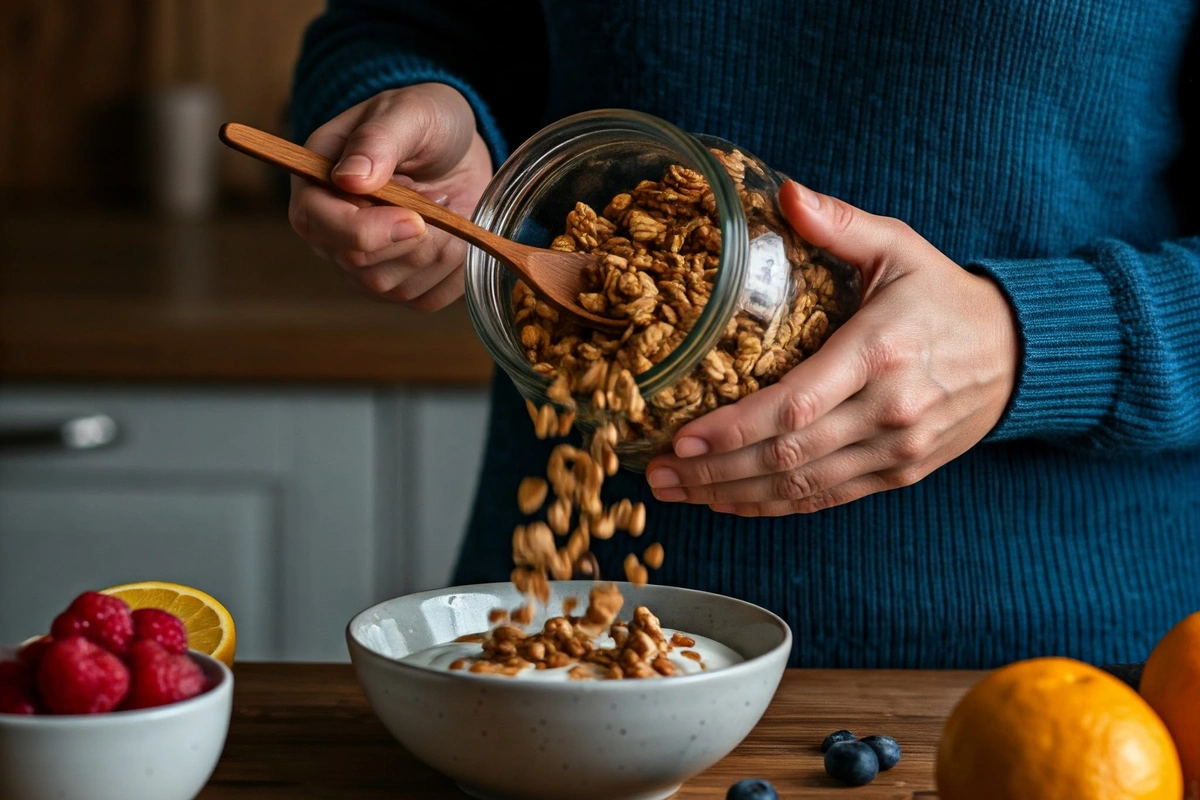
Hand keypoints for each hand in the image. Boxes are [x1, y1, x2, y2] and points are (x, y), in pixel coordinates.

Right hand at [288, 83, 492, 310]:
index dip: (367, 230)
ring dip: (441, 249)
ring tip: (443, 206)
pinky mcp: (399, 287)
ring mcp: (362, 268)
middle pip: (363, 266)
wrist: (455, 148)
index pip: (318, 225)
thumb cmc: (424, 121)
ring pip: (399, 288)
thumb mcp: (408, 111)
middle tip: (436, 194)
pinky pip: (429, 299)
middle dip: (417, 236)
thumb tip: (350, 179)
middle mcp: (329, 234)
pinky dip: (455, 270)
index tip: (415, 217)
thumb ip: (378, 139)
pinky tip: (455, 233)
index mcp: (314, 184)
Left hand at [644, 181, 1018, 514]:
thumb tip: (785, 193)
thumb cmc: (945, 297)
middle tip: (657, 474)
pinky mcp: (899, 475)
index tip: (680, 437)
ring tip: (678, 493)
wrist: (1017, 354)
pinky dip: (775, 507)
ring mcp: (895, 451)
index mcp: (879, 352)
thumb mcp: (899, 247)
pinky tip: (730, 504)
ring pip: (802, 488)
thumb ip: (840, 223)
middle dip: (713, 470)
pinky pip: (827, 500)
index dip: (732, 431)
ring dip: (732, 496)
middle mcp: (887, 411)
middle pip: (787, 457)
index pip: (794, 407)